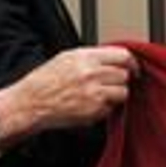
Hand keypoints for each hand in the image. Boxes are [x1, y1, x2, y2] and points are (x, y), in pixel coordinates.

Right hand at [0, 45, 135, 147]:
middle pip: (124, 75)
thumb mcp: (67, 58)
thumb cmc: (45, 80)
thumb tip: (115, 58)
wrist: (31, 102)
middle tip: (113, 83)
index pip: (123, 55)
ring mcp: (94, 93)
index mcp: (85, 57)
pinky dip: (105, 108)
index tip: (133, 68)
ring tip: (100, 94)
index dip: (131, 62)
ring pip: (123, 92)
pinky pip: (111, 108)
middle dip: (122, 79)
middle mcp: (91, 74)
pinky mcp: (94, 111)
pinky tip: (90, 104)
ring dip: (116, 94)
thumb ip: (93, 57)